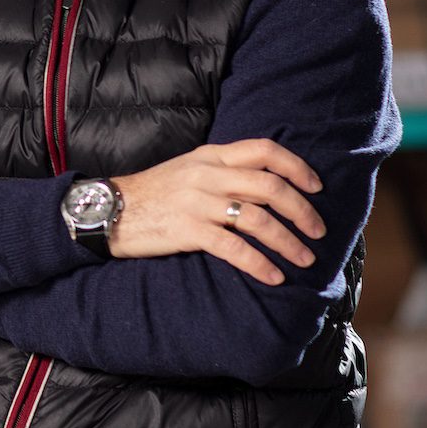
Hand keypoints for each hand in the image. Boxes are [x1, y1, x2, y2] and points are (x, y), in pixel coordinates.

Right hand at [110, 140, 326, 284]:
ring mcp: (197, 202)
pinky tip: (273, 277)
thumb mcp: (188, 171)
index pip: (264, 151)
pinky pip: (234, 247)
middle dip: (302, 210)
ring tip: (304, 259)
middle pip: (270, 186)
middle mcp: (207, 174)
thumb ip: (222, 173)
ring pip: (258, 218)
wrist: (108, 210)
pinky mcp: (187, 230)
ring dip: (288, 241)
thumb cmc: (152, 194)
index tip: (316, 188)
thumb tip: (266, 189)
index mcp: (210, 156)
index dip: (297, 168)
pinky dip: (259, 263)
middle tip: (318, 232)